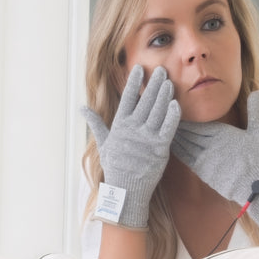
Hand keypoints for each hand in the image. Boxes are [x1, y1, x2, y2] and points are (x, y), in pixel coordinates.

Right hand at [83, 65, 179, 229]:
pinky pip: (168, 128)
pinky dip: (172, 115)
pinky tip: (176, 103)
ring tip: (169, 81)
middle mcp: (133, 129)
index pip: (127, 98)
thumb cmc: (114, 166)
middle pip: (146, 100)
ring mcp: (147, 138)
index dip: (133, 82)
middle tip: (161, 69)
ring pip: (158, 111)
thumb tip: (81, 108)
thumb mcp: (103, 143)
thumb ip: (96, 123)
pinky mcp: (160, 148)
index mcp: (120, 126)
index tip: (139, 68)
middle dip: (153, 83)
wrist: (126, 190)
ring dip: (164, 95)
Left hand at [171, 90, 258, 234]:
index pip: (199, 123)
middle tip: (159, 114)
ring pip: (185, 146)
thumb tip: (258, 91)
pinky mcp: (205, 174)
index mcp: (223, 134)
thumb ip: (256, 111)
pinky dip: (178, 151)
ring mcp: (206, 161)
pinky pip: (187, 160)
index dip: (185, 116)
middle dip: (175, 124)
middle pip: (188, 133)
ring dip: (174, 137)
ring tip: (160, 128)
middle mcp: (210, 146)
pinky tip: (171, 147)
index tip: (172, 106)